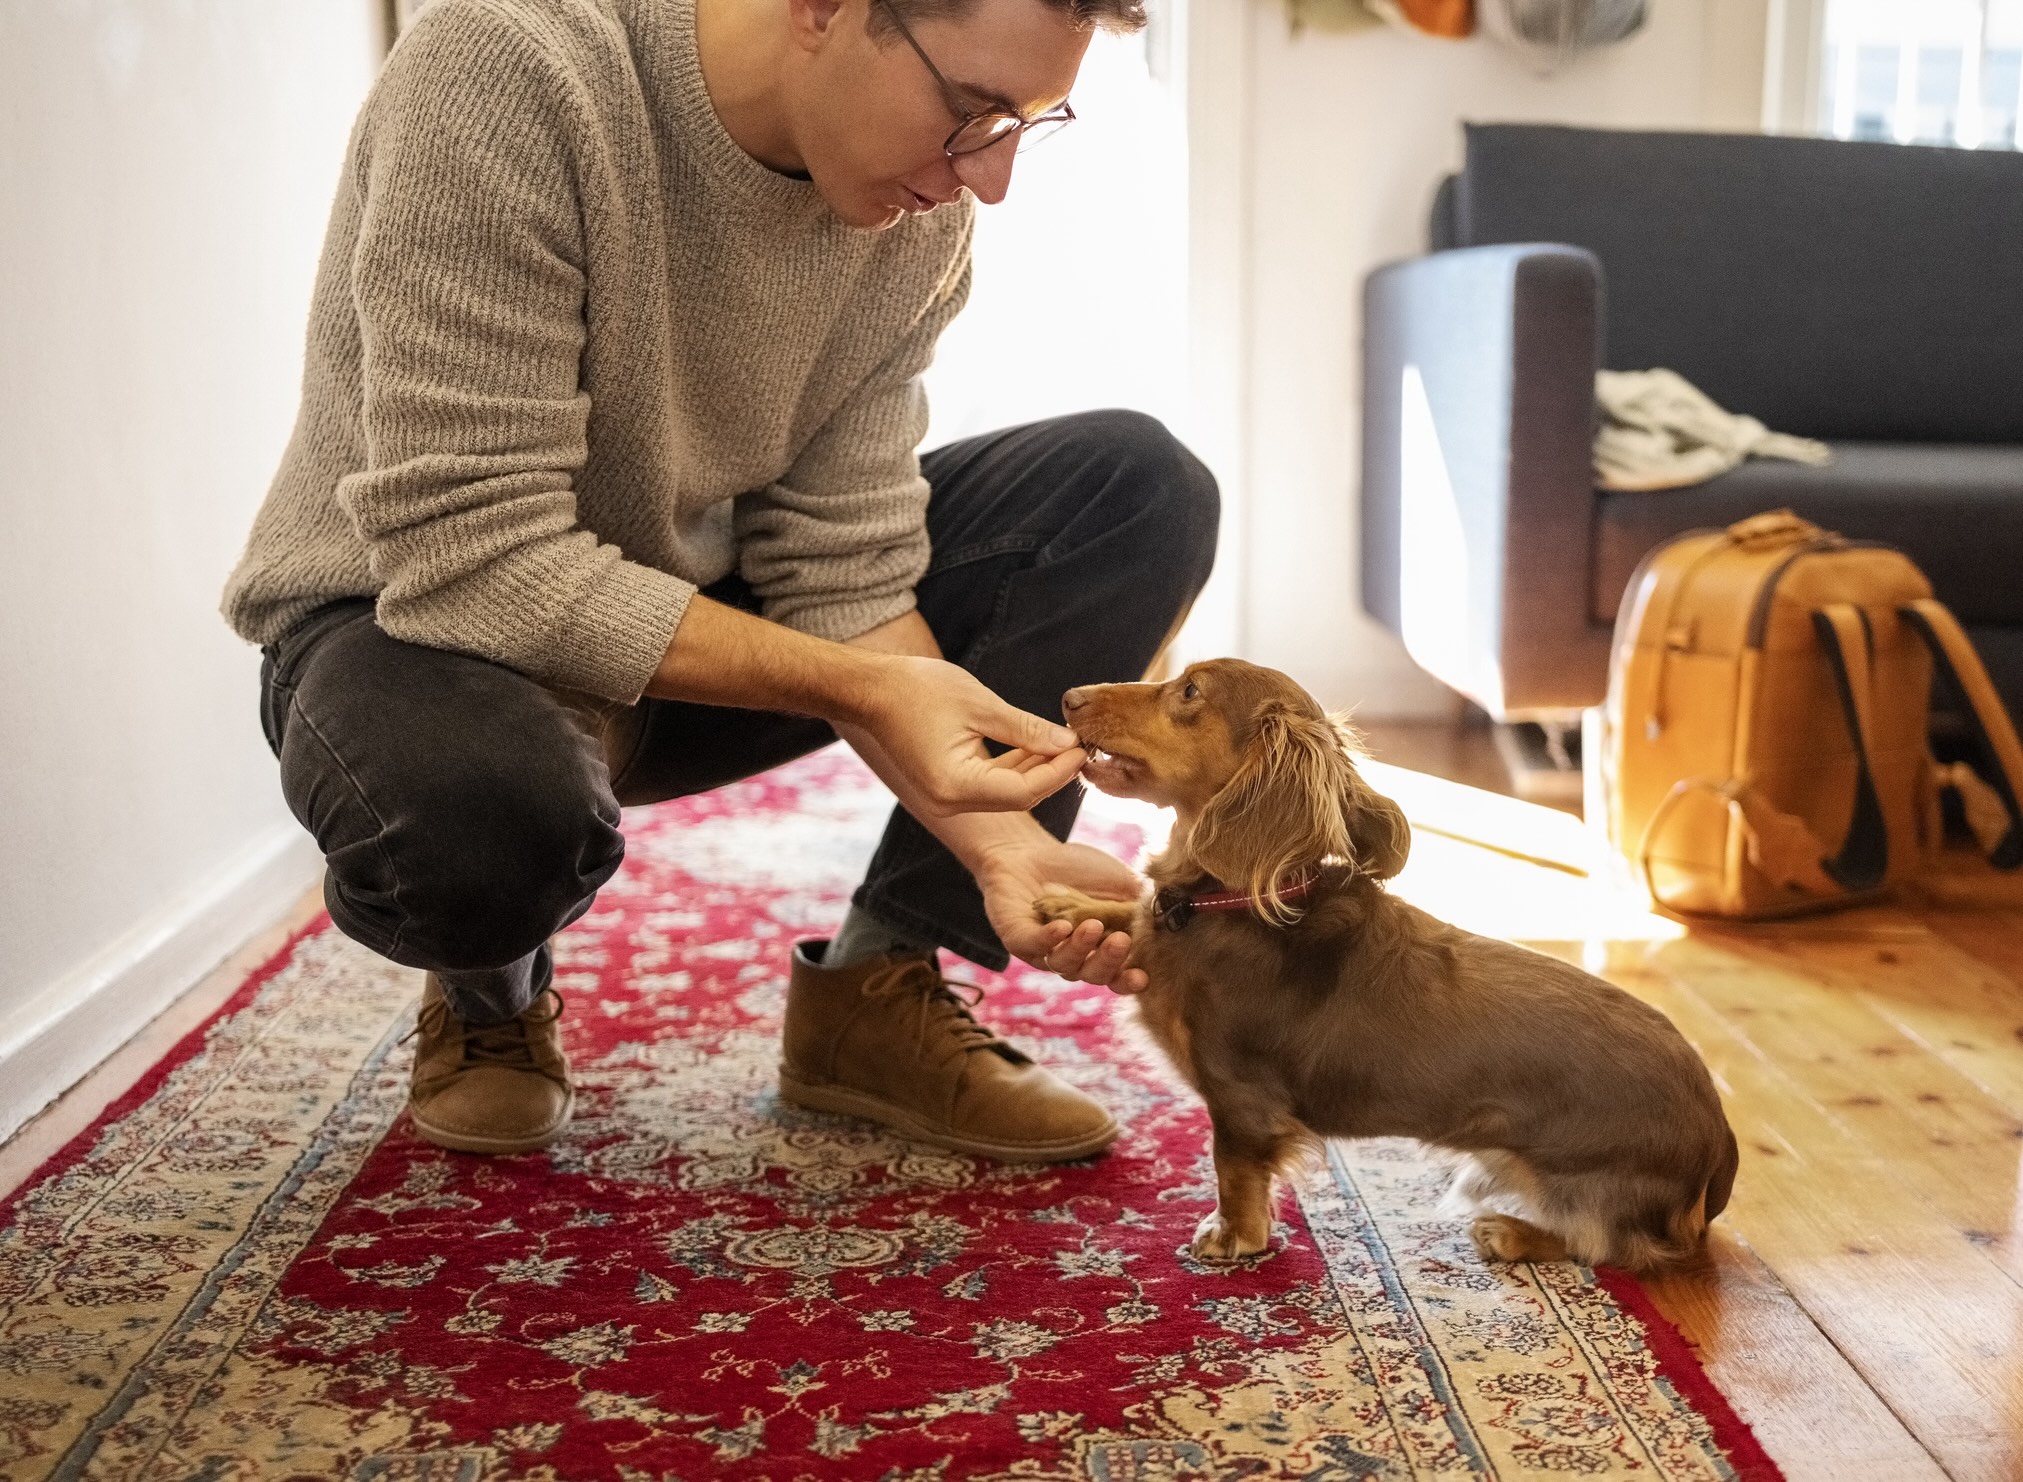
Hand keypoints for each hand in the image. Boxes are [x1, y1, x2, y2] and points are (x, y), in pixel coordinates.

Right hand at [855, 655, 1087, 817]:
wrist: (871, 690)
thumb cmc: (918, 690)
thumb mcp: (980, 705)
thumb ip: (1026, 729)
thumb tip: (1066, 743)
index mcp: (955, 785)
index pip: (1024, 791)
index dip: (1058, 771)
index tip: (1081, 748)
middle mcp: (949, 802)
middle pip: (1017, 796)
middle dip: (1051, 771)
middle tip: (1079, 745)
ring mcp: (945, 799)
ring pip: (1005, 792)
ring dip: (1034, 769)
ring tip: (1063, 742)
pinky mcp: (944, 788)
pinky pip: (989, 785)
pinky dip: (1012, 767)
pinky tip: (1035, 746)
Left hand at [978, 838, 1148, 993]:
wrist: (1033, 850)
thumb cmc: (1082, 869)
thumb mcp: (1122, 883)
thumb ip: (1143, 904)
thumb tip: (1168, 919)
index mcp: (1103, 950)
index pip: (1119, 975)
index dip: (1130, 981)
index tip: (1142, 977)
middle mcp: (1076, 958)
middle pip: (1094, 975)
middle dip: (1109, 962)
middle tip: (1121, 941)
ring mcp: (1046, 951)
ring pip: (1064, 965)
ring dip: (1081, 948)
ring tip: (1093, 925)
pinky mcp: (1019, 938)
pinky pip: (1034, 946)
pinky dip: (1049, 938)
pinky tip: (1062, 925)